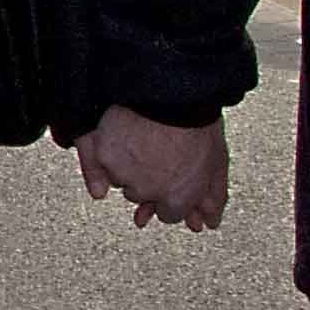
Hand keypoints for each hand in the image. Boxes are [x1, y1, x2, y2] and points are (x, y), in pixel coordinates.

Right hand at [74, 107, 229, 230]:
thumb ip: (213, 196)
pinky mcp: (97, 150)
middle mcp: (145, 188)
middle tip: (157, 158)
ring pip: (119, 180)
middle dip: (150, 182)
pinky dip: (96, 171)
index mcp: (176, 195)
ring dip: (127, 169)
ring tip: (140, 145)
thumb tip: (210, 222)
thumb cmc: (195, 118)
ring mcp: (119, 170)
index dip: (173, 197)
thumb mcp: (217, 160)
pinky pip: (92, 167)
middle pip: (143, 196)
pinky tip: (102, 176)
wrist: (170, 88)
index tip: (174, 184)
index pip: (170, 214)